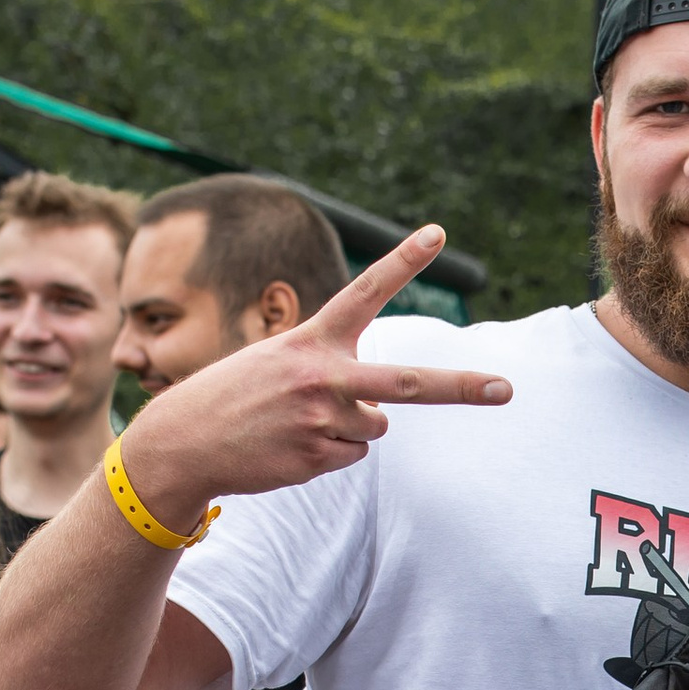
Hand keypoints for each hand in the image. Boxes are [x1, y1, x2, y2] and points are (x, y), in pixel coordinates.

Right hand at [115, 227, 511, 525]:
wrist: (182, 442)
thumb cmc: (235, 397)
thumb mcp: (277, 363)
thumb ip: (332, 374)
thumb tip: (382, 420)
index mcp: (311, 340)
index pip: (365, 292)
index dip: (403, 262)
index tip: (437, 233)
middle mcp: (322, 376)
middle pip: (409, 383)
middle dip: (462, 387)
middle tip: (506, 388)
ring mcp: (321, 418)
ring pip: (375, 427)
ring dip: (348, 427)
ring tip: (296, 423)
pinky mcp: (316, 455)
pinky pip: (353, 455)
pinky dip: (329, 453)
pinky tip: (290, 446)